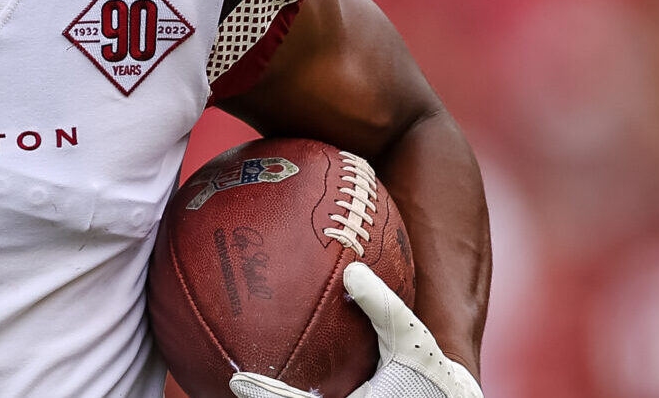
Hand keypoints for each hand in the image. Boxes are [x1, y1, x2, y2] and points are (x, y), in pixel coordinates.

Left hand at [228, 262, 480, 397]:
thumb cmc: (432, 371)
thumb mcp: (411, 335)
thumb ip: (383, 306)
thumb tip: (353, 272)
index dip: (264, 395)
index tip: (236, 380)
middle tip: (227, 379)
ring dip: (274, 396)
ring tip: (236, 380)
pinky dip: (294, 392)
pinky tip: (278, 371)